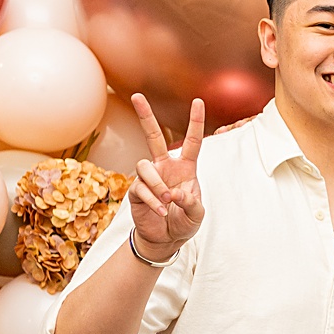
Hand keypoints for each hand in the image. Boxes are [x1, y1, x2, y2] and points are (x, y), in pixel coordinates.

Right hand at [128, 94, 206, 257]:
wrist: (166, 239)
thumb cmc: (184, 221)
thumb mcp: (196, 213)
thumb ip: (191, 201)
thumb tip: (173, 192)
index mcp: (185, 168)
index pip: (192, 141)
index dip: (195, 122)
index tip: (198, 101)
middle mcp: (164, 167)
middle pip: (154, 136)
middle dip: (145, 116)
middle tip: (136, 95)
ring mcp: (148, 177)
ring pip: (144, 165)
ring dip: (157, 184)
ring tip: (167, 201)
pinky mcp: (135, 190)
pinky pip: (140, 187)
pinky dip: (153, 200)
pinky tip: (161, 211)